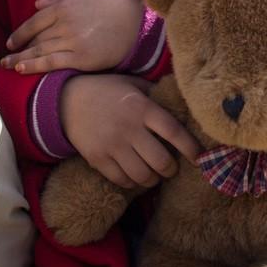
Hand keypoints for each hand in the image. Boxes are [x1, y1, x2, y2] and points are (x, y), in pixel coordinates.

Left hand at [3, 0, 144, 73]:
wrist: (137, 25)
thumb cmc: (113, 7)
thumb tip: (36, 4)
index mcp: (64, 7)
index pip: (34, 22)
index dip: (20, 33)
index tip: (10, 42)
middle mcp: (64, 23)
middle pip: (35, 39)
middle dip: (18, 49)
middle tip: (5, 58)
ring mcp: (72, 41)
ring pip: (39, 51)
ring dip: (20, 59)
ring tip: (8, 66)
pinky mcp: (81, 58)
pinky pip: (53, 62)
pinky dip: (35, 66)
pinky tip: (22, 69)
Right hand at [59, 74, 201, 188]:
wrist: (67, 100)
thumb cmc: (108, 90)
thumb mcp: (133, 84)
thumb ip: (156, 95)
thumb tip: (184, 103)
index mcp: (141, 107)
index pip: (173, 131)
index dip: (190, 147)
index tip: (200, 157)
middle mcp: (128, 127)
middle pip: (161, 160)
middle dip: (171, 169)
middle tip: (172, 168)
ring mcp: (111, 145)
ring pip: (143, 175)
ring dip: (154, 179)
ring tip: (155, 174)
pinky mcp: (97, 158)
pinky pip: (122, 180)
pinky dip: (133, 183)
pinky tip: (135, 176)